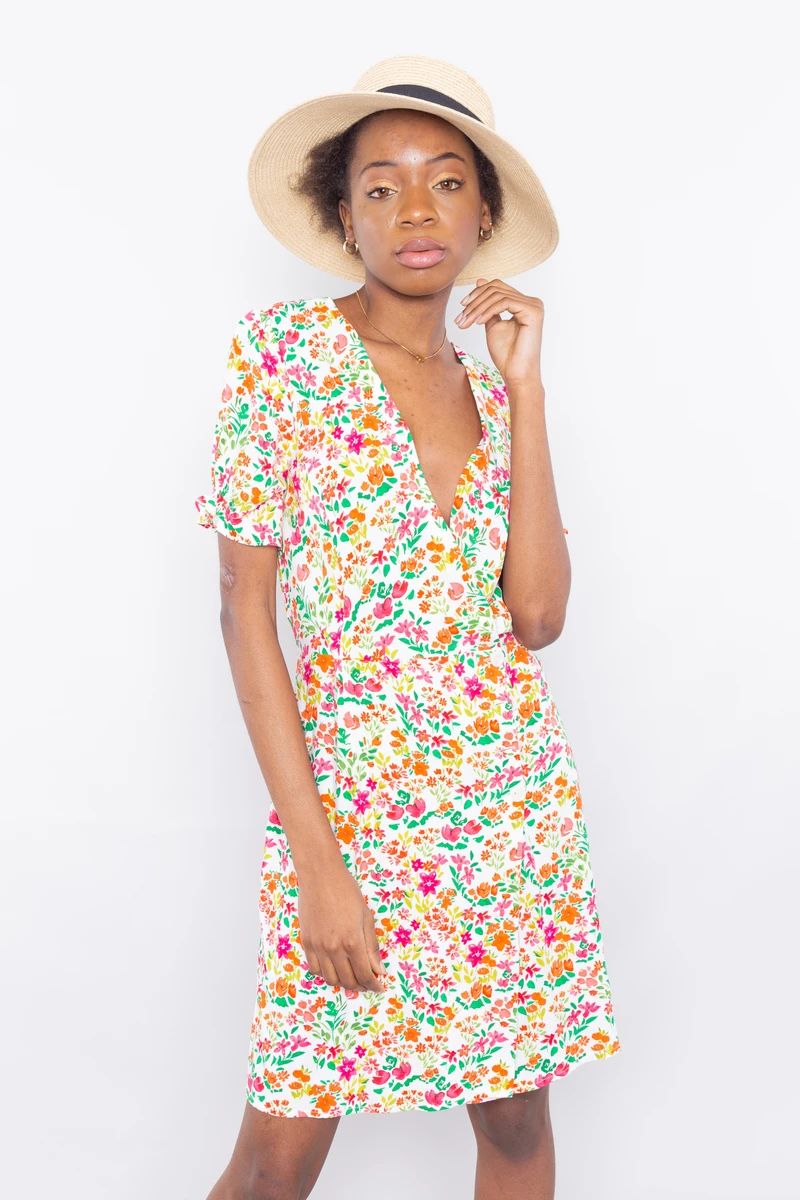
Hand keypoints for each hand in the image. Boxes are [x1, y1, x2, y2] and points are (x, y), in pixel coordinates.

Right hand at [297, 863, 387, 994]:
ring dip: (342, 982)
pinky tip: (333, 968)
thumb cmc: (346, 892)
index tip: (379, 987)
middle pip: (347, 981)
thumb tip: (378, 970)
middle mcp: (333, 948)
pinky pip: (314, 968)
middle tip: (367, 982)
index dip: (373, 985)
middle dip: (360, 986)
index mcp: (352, 941)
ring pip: (329, 978)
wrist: (320, 876)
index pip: (364, 975)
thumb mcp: (366, 918)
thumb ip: (371, 947)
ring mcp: (317, 947)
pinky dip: (325, 973)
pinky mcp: (306, 942)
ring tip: (351, 976)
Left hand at [454, 277, 543, 388]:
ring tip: (466, 322)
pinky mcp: (533, 311)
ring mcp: (534, 305)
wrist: (516, 373)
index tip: (462, 307)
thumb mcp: (492, 324)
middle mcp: (531, 301)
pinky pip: (504, 302)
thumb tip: (479, 280)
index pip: (497, 287)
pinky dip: (488, 311)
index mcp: (523, 303)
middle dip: (475, 301)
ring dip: (477, 308)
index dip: (477, 294)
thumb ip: (487, 305)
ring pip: (498, 295)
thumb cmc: (506, 354)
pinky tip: (478, 322)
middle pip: (496, 288)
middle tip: (461, 317)